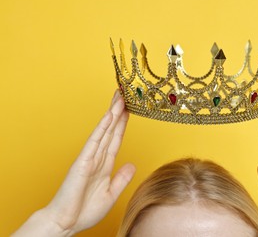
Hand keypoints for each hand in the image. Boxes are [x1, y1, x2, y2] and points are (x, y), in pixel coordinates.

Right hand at [13, 91, 134, 235]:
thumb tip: (132, 165)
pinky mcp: (82, 162)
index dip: (123, 124)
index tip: (130, 110)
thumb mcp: (111, 194)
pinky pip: (94, 142)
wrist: (66, 224)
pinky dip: (102, 128)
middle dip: (118, 113)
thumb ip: (121, 179)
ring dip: (112, 114)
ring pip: (103, 131)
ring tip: (120, 98)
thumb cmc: (84, 211)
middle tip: (125, 94)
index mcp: (104, 165)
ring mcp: (89, 158)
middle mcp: (97, 158)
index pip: (116, 139)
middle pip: (111, 131)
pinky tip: (109, 116)